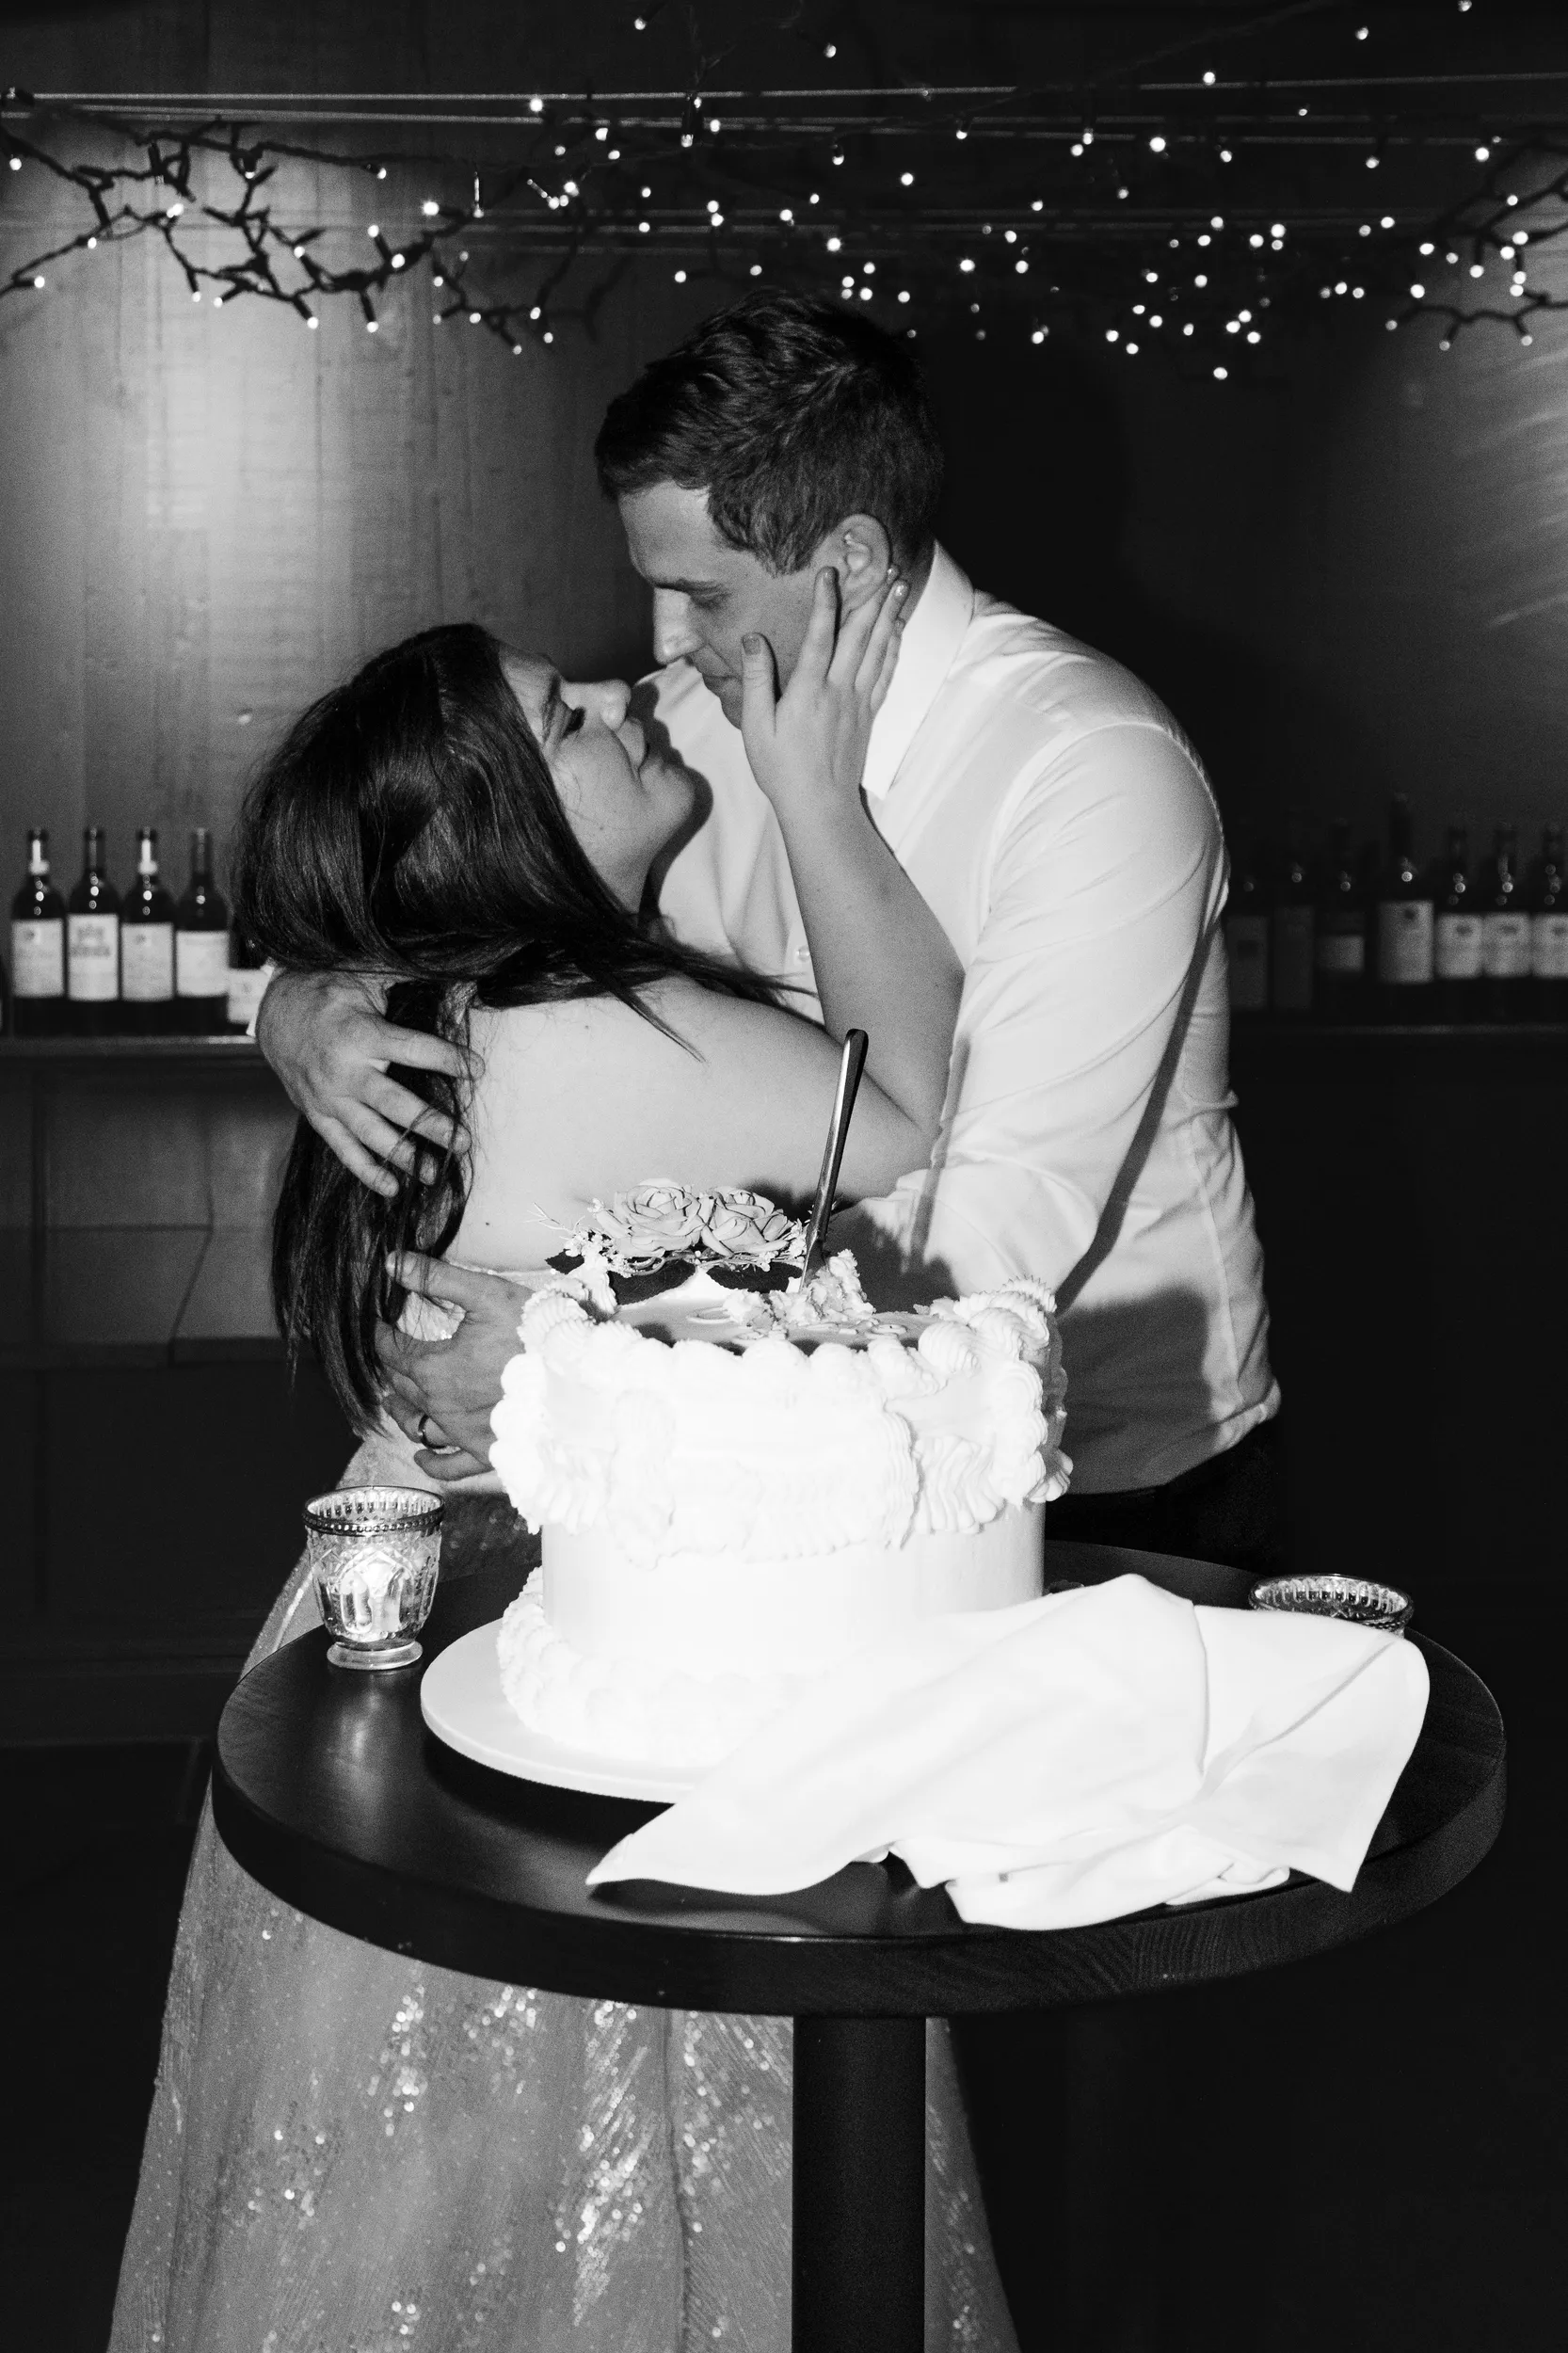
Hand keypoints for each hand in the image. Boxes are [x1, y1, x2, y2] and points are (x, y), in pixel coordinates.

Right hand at [256, 969, 468, 1200]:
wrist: (274, 1013)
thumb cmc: (333, 991)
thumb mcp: (367, 975)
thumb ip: (407, 976)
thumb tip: (459, 966)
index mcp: (361, 1033)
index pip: (413, 1049)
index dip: (448, 1060)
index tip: (477, 1070)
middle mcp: (344, 1071)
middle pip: (395, 1105)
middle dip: (431, 1125)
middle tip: (463, 1142)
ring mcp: (329, 1098)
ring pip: (371, 1134)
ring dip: (404, 1156)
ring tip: (434, 1175)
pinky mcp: (317, 1114)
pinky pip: (343, 1149)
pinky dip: (367, 1171)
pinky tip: (393, 1189)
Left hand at [379, 1255, 526, 1481]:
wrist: (576, 1375)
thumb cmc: (532, 1331)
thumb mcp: (485, 1294)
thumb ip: (436, 1278)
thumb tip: (390, 1262)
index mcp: (434, 1368)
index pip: (392, 1350)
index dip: (380, 1334)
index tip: (377, 1324)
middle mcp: (440, 1405)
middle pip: (402, 1385)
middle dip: (392, 1367)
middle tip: (390, 1356)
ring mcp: (461, 1433)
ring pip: (417, 1425)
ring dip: (402, 1411)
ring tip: (393, 1401)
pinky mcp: (485, 1452)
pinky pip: (451, 1466)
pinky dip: (433, 1463)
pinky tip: (422, 1457)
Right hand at [739, 568, 906, 816]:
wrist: (820, 807)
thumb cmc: (781, 770)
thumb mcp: (755, 726)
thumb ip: (756, 679)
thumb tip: (753, 639)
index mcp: (807, 691)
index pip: (820, 636)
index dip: (826, 601)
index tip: (830, 572)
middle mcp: (838, 691)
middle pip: (859, 636)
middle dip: (872, 598)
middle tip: (887, 568)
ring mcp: (857, 702)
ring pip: (878, 650)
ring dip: (889, 616)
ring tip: (900, 588)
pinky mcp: (868, 715)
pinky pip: (885, 674)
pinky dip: (893, 649)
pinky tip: (897, 631)